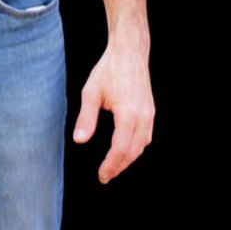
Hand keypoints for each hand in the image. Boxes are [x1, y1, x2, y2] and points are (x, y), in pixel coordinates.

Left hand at [72, 38, 153, 183]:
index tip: (101, 176)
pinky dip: (135, 147)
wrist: (129, 53)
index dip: (111, 165)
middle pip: (133, 151)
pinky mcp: (151, 111)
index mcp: (129, 115)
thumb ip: (86, 118)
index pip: (121, 149)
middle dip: (119, 166)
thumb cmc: (108, 70)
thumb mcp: (91, 93)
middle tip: (105, 176)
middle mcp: (143, 117)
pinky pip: (146, 136)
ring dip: (128, 159)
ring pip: (142, 146)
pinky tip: (125, 149)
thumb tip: (79, 141)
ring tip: (113, 166)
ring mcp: (150, 115)